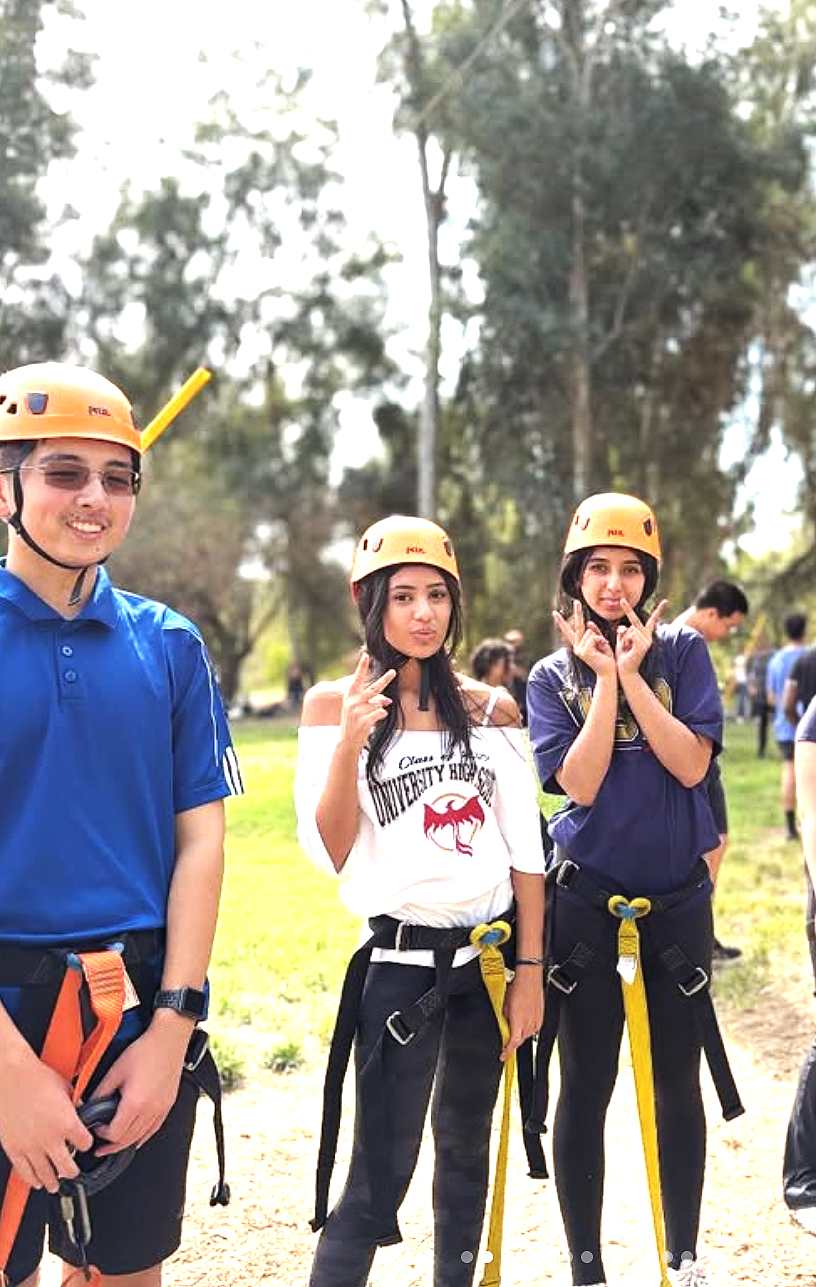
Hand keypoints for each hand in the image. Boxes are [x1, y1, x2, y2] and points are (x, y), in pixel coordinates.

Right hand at [0, 1052, 91, 1191]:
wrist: (10, 1077)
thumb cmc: (35, 1077)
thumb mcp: (66, 1087)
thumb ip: (75, 1102)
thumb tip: (80, 1108)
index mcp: (67, 1123)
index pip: (85, 1144)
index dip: (86, 1144)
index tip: (84, 1144)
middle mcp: (50, 1138)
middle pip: (68, 1167)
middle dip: (73, 1171)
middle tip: (73, 1171)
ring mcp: (31, 1146)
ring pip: (46, 1174)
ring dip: (53, 1181)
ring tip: (56, 1184)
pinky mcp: (14, 1148)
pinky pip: (24, 1172)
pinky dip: (32, 1180)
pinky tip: (36, 1182)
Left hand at [91, 1022, 188, 1153]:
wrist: (169, 1039)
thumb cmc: (145, 1051)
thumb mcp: (116, 1070)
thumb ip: (101, 1091)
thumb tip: (90, 1104)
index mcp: (135, 1104)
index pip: (115, 1134)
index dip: (102, 1136)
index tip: (96, 1129)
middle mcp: (150, 1111)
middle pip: (128, 1140)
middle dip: (111, 1146)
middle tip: (100, 1148)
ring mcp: (161, 1109)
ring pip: (141, 1137)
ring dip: (126, 1143)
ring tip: (115, 1145)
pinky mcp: (168, 1104)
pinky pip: (154, 1129)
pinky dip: (143, 1137)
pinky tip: (137, 1138)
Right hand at [339, 651, 395, 754]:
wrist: (347, 742)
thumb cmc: (354, 723)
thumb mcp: (359, 710)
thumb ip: (372, 702)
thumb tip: (387, 700)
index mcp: (349, 696)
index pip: (356, 679)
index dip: (362, 667)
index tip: (366, 655)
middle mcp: (352, 702)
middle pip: (373, 688)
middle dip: (385, 680)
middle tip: (394, 672)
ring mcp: (357, 712)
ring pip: (379, 704)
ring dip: (378, 709)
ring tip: (369, 717)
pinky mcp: (363, 721)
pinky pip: (380, 713)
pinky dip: (380, 716)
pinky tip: (372, 721)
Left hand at [501, 970, 543, 1061]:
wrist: (529, 979)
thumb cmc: (517, 988)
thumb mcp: (504, 1006)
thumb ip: (504, 1021)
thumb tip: (503, 1028)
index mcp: (518, 1023)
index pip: (513, 1044)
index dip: (507, 1053)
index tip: (503, 1056)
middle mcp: (529, 1024)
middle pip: (520, 1041)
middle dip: (512, 1042)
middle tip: (505, 1040)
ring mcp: (536, 1021)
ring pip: (527, 1035)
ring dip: (520, 1034)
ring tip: (514, 1024)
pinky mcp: (541, 1018)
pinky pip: (533, 1028)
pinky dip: (527, 1028)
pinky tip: (523, 1020)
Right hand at [553, 601, 615, 676]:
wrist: (609, 672)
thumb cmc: (607, 659)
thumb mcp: (602, 643)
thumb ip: (595, 633)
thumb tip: (589, 623)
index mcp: (580, 645)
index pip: (569, 631)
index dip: (562, 622)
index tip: (555, 613)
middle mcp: (577, 647)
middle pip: (577, 626)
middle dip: (577, 612)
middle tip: (577, 601)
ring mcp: (579, 650)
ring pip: (591, 632)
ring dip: (600, 639)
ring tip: (603, 649)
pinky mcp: (584, 652)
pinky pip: (593, 637)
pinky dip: (600, 641)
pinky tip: (602, 650)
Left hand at [615, 598, 666, 676]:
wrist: (625, 670)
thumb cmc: (623, 656)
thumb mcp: (621, 641)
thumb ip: (622, 632)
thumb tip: (622, 627)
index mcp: (644, 635)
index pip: (651, 621)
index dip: (658, 611)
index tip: (666, 602)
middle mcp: (648, 637)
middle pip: (635, 620)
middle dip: (627, 608)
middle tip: (622, 599)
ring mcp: (648, 641)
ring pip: (630, 629)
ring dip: (624, 638)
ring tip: (626, 648)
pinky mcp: (644, 645)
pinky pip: (631, 634)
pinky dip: (626, 640)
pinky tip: (628, 649)